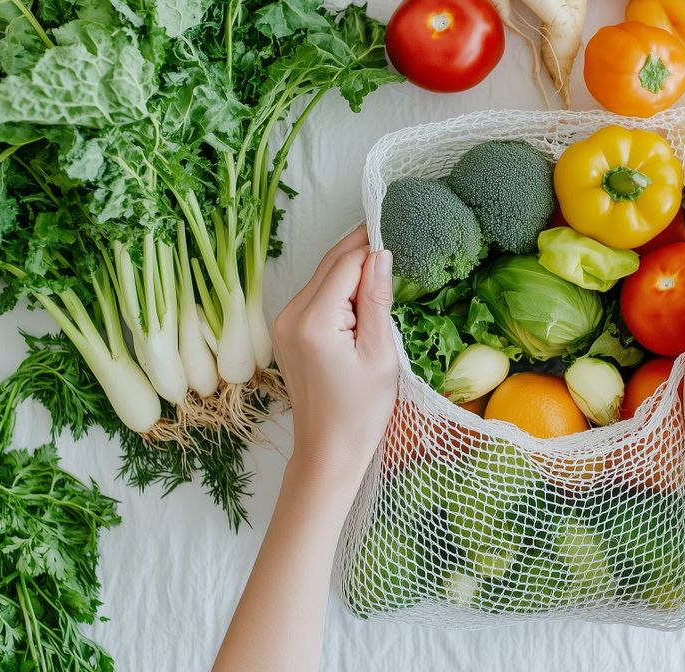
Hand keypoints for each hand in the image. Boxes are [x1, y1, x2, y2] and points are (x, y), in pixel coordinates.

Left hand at [271, 226, 398, 484]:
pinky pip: (316, 296)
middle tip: (398, 242)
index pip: (346, 263)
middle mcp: (290, 315)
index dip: (374, 247)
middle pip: (330, 264)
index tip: (401, 235)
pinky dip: (340, 291)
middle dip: (363, 252)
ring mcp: (283, 323)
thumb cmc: (360, 410)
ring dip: (353, 272)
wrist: (328, 449)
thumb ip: (377, 299)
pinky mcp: (286, 331)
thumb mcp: (380, 353)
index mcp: (314, 321)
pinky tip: (364, 301)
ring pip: (323, 277)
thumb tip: (381, 254)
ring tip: (386, 278)